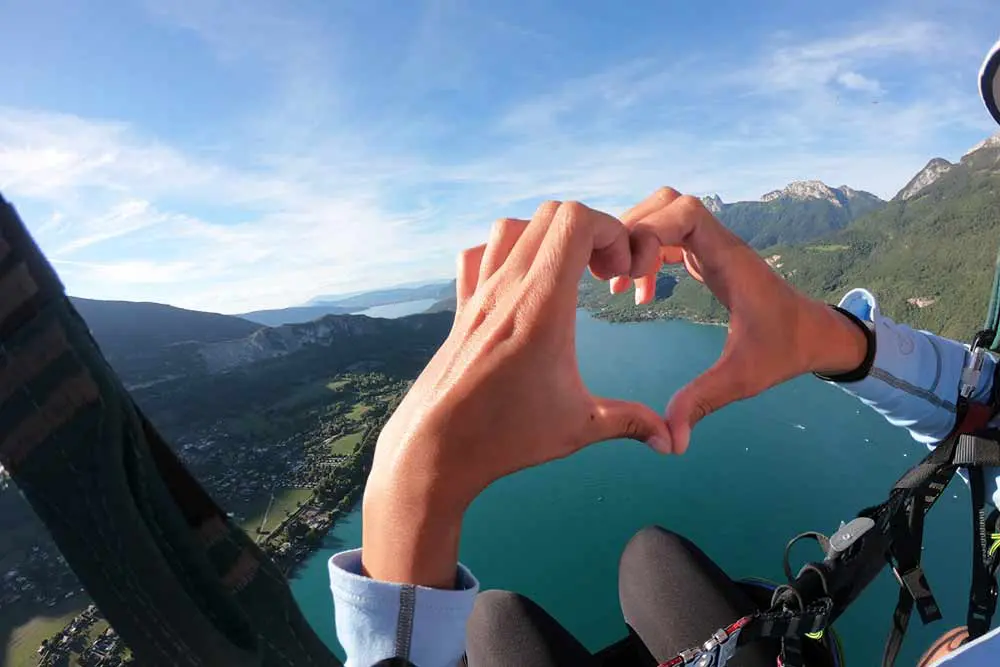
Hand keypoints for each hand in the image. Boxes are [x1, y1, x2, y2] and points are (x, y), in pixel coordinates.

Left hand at [362, 196, 673, 588]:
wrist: (435, 447)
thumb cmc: (506, 436)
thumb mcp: (579, 427)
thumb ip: (631, 423)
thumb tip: (671, 441)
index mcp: (541, 305)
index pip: (576, 220)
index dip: (611, 231)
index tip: (620, 272)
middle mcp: (507, 287)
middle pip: (551, 213)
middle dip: (589, 230)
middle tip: (602, 273)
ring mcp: (479, 294)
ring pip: (511, 227)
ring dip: (546, 236)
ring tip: (566, 275)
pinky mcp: (461, 308)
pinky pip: (477, 255)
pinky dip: (503, 254)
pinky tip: (521, 287)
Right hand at [610, 189, 867, 453]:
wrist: (816, 334)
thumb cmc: (784, 350)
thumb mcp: (743, 378)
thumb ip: (703, 401)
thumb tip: (672, 442)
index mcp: (729, 258)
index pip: (684, 210)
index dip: (651, 231)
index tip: (636, 274)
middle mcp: (718, 243)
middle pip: (665, 202)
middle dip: (632, 231)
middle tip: (615, 275)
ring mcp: (711, 247)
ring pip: (662, 214)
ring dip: (634, 241)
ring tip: (618, 283)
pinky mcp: (706, 258)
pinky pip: (667, 237)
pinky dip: (645, 254)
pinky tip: (639, 293)